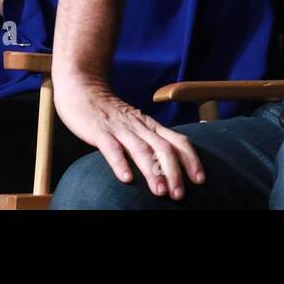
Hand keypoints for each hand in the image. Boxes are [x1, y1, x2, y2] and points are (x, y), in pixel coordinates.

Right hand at [53, 75, 204, 199]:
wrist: (83, 88)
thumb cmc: (111, 113)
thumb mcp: (136, 125)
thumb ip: (150, 141)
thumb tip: (169, 166)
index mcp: (151, 126)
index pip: (178, 141)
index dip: (191, 160)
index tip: (200, 180)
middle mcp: (140, 127)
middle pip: (164, 148)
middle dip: (174, 172)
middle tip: (180, 195)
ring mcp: (120, 128)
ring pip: (141, 149)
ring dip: (153, 171)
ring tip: (160, 192)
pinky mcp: (100, 131)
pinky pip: (112, 148)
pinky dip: (120, 163)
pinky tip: (127, 179)